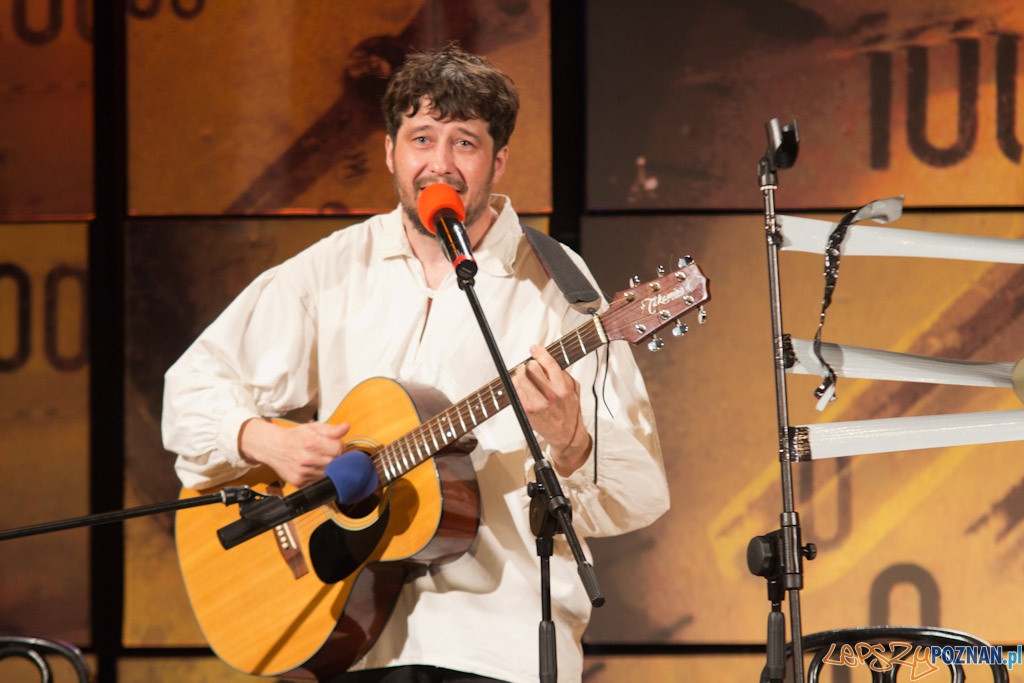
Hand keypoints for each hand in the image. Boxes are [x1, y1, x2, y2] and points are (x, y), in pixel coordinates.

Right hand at [239, 418, 349, 486]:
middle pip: (335, 462)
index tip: (335, 445)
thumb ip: (331, 429)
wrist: (273, 447)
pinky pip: (318, 482)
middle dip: (335, 457)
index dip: (340, 446)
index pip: (339, 449)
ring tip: (320, 459)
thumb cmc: (294, 437)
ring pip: (328, 474)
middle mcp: (307, 459)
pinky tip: (313, 467)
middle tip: (328, 452)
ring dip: (328, 467)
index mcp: (312, 443)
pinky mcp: (299, 482)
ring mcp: (303, 472)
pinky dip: (319, 475)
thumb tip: (346, 427)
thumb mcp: (313, 427)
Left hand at [512, 345, 591, 476]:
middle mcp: (550, 395)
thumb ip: (563, 375)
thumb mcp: (574, 391)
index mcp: (563, 388)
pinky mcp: (527, 410)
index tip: (534, 349)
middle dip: (529, 363)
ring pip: (521, 379)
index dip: (539, 353)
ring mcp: (537, 404)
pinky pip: (516, 391)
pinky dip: (516, 384)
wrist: (566, 436)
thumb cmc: (570, 412)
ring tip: (522, 372)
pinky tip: (520, 384)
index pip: (549, 364)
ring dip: (520, 372)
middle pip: (532, 369)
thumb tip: (549, 361)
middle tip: (529, 364)